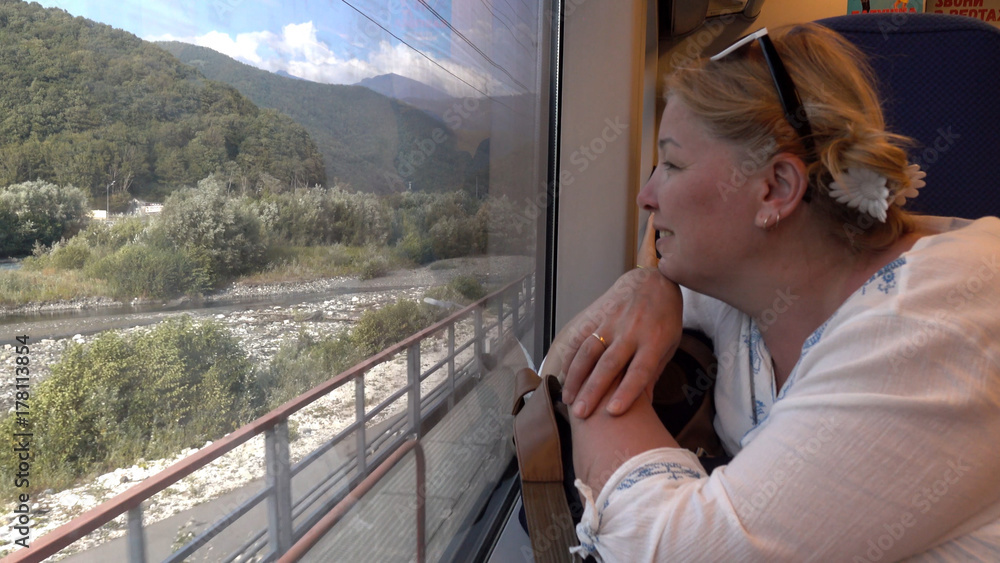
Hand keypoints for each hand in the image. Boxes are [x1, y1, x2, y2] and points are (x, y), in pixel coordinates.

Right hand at [542, 263, 682, 418]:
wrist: (652, 282)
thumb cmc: (665, 318)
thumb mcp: (670, 344)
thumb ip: (653, 372)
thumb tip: (644, 405)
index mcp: (654, 341)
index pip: (639, 370)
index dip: (626, 392)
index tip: (613, 412)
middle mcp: (631, 332)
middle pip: (609, 364)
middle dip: (593, 390)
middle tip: (581, 414)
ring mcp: (611, 322)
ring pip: (589, 351)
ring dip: (576, 377)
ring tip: (568, 399)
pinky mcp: (597, 316)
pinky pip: (580, 338)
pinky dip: (569, 358)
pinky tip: (562, 376)